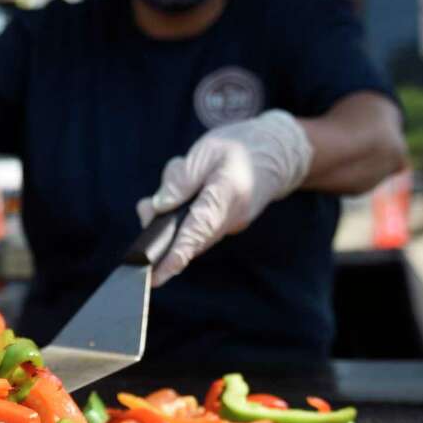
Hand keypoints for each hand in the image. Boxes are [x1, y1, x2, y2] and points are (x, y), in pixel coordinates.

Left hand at [136, 110, 314, 285]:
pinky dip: (181, 220)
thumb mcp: (207, 151)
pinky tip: (173, 199)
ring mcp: (230, 225)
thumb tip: (158, 206)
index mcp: (227, 194)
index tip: (159, 275)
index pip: (198, 229)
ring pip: (191, 234)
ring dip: (170, 222)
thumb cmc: (240, 148)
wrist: (278, 154)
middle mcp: (231, 217)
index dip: (177, 254)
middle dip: (162, 232)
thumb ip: (182, 179)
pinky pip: (198, 229)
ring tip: (154, 200)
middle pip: (190, 238)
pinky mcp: (226, 225)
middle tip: (144, 209)